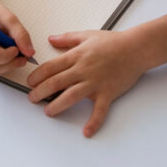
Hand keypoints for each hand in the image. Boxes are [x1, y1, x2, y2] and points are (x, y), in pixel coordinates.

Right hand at [0, 0, 35, 75]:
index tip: (16, 48)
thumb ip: (20, 34)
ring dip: (7, 64)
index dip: (8, 55)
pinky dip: (0, 64)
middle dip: (11, 63)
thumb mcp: (9, 17)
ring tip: (12, 49)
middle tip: (21, 54)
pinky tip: (2, 52)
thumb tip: (29, 52)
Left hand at [26, 30, 146, 137]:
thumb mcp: (87, 35)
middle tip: (32, 98)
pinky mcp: (107, 93)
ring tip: (48, 112)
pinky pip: (100, 110)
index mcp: (77, 56)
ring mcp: (95, 83)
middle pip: (56, 82)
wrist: (136, 48)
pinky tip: (86, 131)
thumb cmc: (113, 42)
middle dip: (40, 92)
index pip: (51, 67)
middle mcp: (83, 70)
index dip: (37, 76)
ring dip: (57, 106)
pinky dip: (93, 122)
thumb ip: (67, 39)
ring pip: (71, 96)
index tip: (30, 82)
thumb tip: (51, 39)